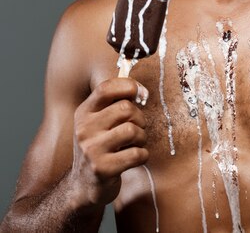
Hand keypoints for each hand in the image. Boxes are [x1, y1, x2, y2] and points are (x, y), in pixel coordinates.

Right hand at [70, 77, 148, 207]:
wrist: (83, 185)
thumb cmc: (100, 146)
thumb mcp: (98, 121)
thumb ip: (115, 102)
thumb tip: (141, 89)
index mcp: (84, 112)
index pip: (106, 88)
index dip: (129, 86)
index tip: (141, 95)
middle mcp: (84, 129)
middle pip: (125, 108)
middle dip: (139, 118)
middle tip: (137, 128)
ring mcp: (91, 150)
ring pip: (132, 130)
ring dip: (142, 137)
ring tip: (135, 144)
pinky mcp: (102, 170)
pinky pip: (136, 154)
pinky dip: (143, 155)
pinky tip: (134, 159)